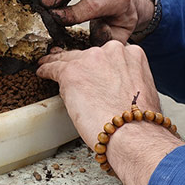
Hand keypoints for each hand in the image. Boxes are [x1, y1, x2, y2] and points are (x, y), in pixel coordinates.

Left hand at [38, 41, 180, 184]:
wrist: (132, 133)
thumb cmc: (139, 122)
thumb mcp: (142, 90)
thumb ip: (128, 81)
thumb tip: (116, 89)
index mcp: (133, 54)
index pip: (110, 54)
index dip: (98, 63)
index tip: (93, 68)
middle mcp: (113, 51)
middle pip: (89, 55)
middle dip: (81, 64)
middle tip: (74, 73)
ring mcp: (92, 59)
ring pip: (70, 59)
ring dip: (60, 64)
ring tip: (50, 66)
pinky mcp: (72, 72)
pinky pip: (54, 68)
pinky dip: (46, 70)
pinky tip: (43, 72)